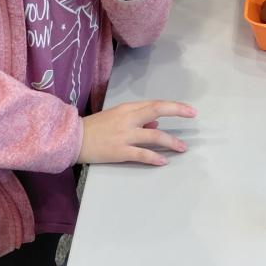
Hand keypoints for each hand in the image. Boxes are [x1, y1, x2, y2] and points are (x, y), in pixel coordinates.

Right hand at [79, 100, 196, 165]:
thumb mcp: (117, 117)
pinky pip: (142, 154)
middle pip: (157, 110)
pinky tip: (163, 161)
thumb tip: (156, 126)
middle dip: (177, 111)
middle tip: (192, 115)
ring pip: (154, 136)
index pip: (155, 104)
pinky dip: (154, 157)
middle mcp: (128, 119)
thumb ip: (137, 119)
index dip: (174, 106)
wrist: (73, 139)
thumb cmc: (95, 127)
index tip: (189, 110)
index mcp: (127, 108)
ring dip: (171, 142)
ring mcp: (125, 135)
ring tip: (182, 148)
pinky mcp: (120, 151)